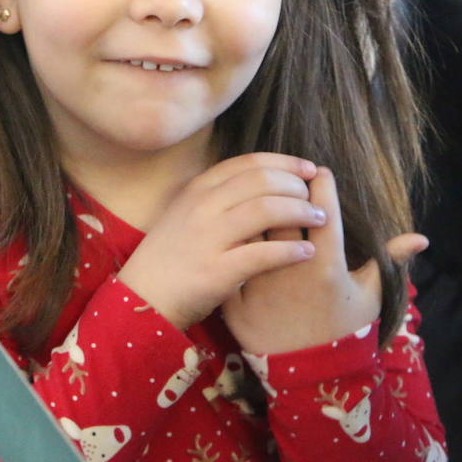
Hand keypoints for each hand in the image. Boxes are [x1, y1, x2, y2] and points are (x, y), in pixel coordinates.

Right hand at [116, 153, 323, 330]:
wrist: (142, 298)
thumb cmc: (171, 257)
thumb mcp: (186, 214)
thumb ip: (218, 198)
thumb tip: (264, 185)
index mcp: (197, 190)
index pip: (249, 163)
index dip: (284, 163)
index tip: (307, 170)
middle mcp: (202, 206)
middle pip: (262, 180)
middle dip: (297, 186)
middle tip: (315, 200)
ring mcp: (208, 237)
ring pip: (267, 209)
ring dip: (301, 212)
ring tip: (319, 220)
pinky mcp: (217, 270)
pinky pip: (265, 253)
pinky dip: (291, 250)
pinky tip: (307, 252)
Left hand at [221, 166, 427, 353]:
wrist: (309, 374)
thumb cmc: (343, 329)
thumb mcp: (370, 296)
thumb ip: (390, 261)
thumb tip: (421, 237)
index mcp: (326, 267)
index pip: (323, 211)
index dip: (321, 185)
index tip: (319, 171)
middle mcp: (290, 272)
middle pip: (280, 212)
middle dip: (284, 190)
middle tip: (288, 180)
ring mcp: (259, 286)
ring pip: (249, 231)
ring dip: (254, 211)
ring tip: (260, 198)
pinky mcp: (235, 300)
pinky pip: (228, 258)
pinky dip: (231, 242)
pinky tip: (236, 227)